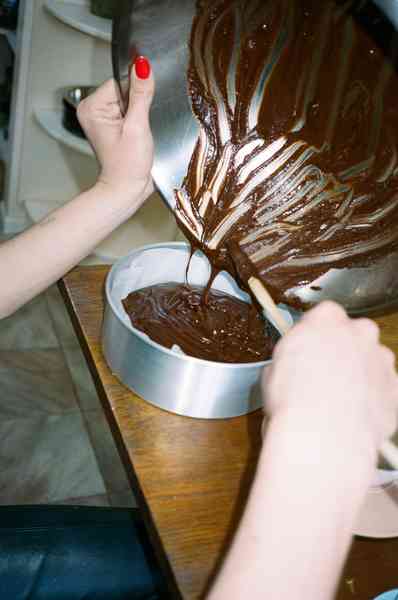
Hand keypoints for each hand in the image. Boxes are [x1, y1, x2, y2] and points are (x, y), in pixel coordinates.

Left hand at [77, 56, 154, 203]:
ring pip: (130, 101)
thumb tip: (143, 66)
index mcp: (92, 107)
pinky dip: (139, 121)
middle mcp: (93, 110)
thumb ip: (141, 94)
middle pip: (125, 90)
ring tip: (137, 136)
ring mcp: (102, 119)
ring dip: (140, 115)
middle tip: (137, 131)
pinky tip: (138, 136)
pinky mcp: (113, 126)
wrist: (127, 190)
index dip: (136, 95)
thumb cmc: (128, 166)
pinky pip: (130, 111)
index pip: (120, 82)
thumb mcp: (137, 127)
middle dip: (138, 107)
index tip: (138, 117)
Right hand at [263, 301, 397, 457]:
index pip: (323, 315)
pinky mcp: (396, 387)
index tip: (307, 350)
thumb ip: (291, 358)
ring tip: (337, 400)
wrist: (324, 436)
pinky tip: (352, 414)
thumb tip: (291, 368)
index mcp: (326, 318)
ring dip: (358, 374)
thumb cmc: (294, 400)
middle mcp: (360, 332)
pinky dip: (372, 398)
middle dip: (341, 350)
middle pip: (353, 334)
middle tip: (322, 374)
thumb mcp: (273, 370)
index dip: (314, 335)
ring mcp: (382, 359)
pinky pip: (383, 388)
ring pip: (371, 361)